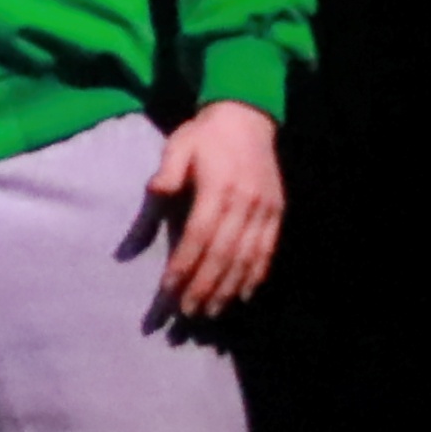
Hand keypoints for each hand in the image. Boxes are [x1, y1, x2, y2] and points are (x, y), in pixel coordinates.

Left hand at [148, 103, 285, 317]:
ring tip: (210, 313)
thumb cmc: (204, 135)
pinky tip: (242, 295)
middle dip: (204, 286)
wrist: (248, 118)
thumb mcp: (178, 146)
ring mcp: (265, 211)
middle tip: (187, 313)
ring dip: (228, 289)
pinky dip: (254, 276)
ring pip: (246, 258)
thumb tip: (153, 193)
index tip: (168, 290)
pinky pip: (267, 251)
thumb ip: (167, 174)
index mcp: (218, 189)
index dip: (184, 265)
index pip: (199, 236)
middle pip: (223, 254)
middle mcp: (246, 204)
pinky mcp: (277, 213)